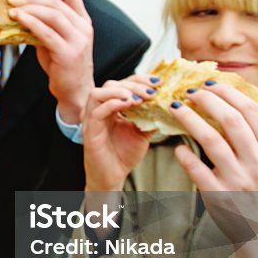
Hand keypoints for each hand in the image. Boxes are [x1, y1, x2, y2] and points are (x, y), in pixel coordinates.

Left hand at [8, 0, 93, 123]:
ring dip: (29, 8)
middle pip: (57, 2)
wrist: (74, 93)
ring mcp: (78, 41)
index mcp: (83, 21)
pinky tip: (18, 19)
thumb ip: (45, 25)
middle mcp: (84, 28)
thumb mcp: (56, 40)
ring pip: (52, 14)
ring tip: (12, 9)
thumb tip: (21, 10)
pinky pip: (46, 32)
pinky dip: (30, 22)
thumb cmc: (62, 66)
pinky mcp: (67, 53)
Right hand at [82, 75, 156, 190]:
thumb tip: (167, 105)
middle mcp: (100, 110)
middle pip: (110, 84)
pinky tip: (128, 105)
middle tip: (151, 92)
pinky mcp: (89, 131)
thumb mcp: (142, 132)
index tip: (158, 83)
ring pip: (97, 94)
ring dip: (119, 91)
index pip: (122, 84)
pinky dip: (112, 104)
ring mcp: (92, 119)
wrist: (113, 177)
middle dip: (133, 84)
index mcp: (112, 107)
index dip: (140, 80)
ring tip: (138, 97)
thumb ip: (150, 117)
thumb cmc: (123, 155)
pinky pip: (96, 112)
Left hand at [170, 82, 257, 257]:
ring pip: (210, 140)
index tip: (211, 83)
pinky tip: (176, 147)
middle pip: (231, 120)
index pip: (253, 112)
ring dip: (190, 120)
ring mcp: (240, 181)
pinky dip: (184, 156)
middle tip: (189, 92)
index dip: (230, 93)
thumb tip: (239, 100)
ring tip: (175, 109)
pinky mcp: (220, 197)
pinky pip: (197, 170)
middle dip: (208, 100)